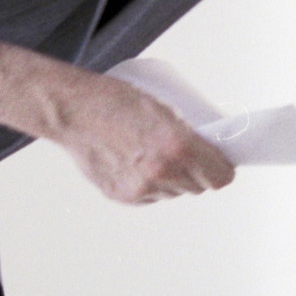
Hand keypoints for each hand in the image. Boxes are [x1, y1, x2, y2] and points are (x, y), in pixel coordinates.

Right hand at [0, 43, 236, 206]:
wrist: (73, 111)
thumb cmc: (117, 99)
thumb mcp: (164, 106)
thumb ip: (187, 134)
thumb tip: (208, 154)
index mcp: (179, 145)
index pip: (220, 176)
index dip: (222, 169)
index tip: (220, 164)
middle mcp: (163, 171)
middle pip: (198, 187)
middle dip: (196, 173)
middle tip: (184, 154)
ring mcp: (142, 188)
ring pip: (173, 192)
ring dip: (171, 179)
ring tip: (151, 154)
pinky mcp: (123, 196)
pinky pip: (150, 196)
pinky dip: (149, 184)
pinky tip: (134, 162)